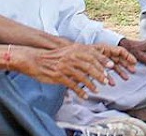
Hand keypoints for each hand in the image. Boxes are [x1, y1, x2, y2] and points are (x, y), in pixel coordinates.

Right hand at [16, 43, 132, 98]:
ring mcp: (65, 67)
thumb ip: (79, 54)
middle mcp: (71, 57)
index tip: (111, 66)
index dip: (103, 61)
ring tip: (97, 90)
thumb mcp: (66, 51)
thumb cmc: (52, 57)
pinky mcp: (59, 76)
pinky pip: (73, 85)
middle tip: (107, 80)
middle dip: (100, 74)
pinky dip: (80, 91)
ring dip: (91, 84)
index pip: (93, 55)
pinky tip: (85, 96)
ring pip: (83, 76)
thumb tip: (92, 59)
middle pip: (90, 66)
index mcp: (74, 50)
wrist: (34, 59)